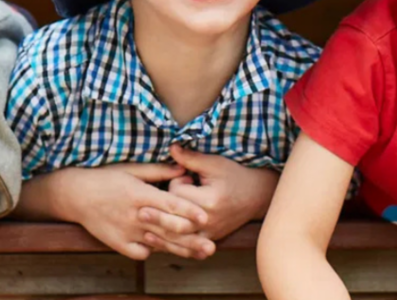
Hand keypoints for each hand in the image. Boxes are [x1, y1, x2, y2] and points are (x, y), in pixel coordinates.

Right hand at [58, 163, 212, 260]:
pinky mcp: (118, 244)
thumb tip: (183, 169)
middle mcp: (134, 216)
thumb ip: (159, 172)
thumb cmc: (106, 178)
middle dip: (191, 239)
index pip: (169, 204)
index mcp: (139, 194)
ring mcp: (126, 232)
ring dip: (181, 250)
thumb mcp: (132, 169)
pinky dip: (153, 250)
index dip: (189, 211)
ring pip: (158, 244)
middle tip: (211, 246)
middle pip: (167, 229)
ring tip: (200, 253)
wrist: (76, 195)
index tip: (206, 217)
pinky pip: (141, 252)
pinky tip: (164, 246)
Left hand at [138, 144, 276, 252]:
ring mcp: (210, 233)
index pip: (179, 195)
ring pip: (180, 239)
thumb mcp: (214, 163)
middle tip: (140, 213)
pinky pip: (189, 247)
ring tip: (145, 232)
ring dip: (161, 236)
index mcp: (210, 201)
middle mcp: (209, 220)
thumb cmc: (235, 176)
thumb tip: (171, 148)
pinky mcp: (210, 239)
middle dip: (158, 216)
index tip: (184, 176)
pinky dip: (174, 246)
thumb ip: (191, 158)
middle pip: (176, 221)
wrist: (256, 195)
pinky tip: (162, 243)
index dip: (175, 184)